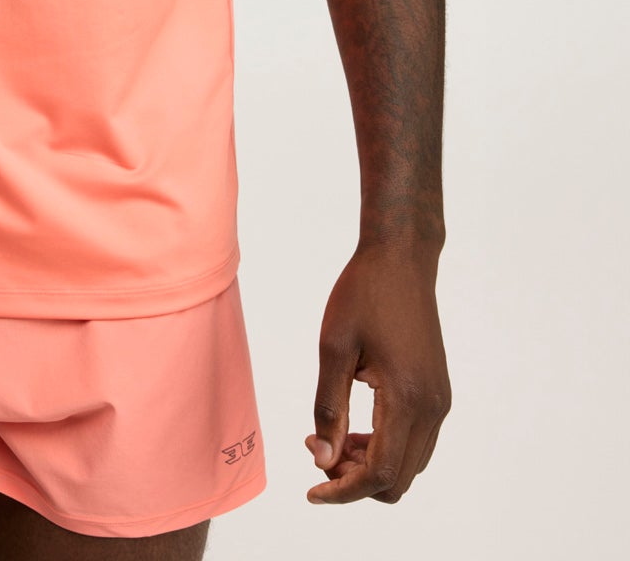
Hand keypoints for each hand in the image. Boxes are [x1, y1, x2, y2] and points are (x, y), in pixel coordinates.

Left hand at [305, 240, 450, 504]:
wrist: (401, 260)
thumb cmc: (363, 295)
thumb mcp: (334, 348)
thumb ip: (328, 408)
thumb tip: (324, 460)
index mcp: (407, 399)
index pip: (381, 473)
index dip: (345, 491)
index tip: (312, 492)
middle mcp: (432, 409)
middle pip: (398, 479)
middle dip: (355, 481)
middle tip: (317, 451)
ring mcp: (439, 402)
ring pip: (409, 465)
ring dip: (370, 466)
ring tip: (330, 437)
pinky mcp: (437, 393)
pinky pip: (415, 442)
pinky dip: (385, 447)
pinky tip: (354, 426)